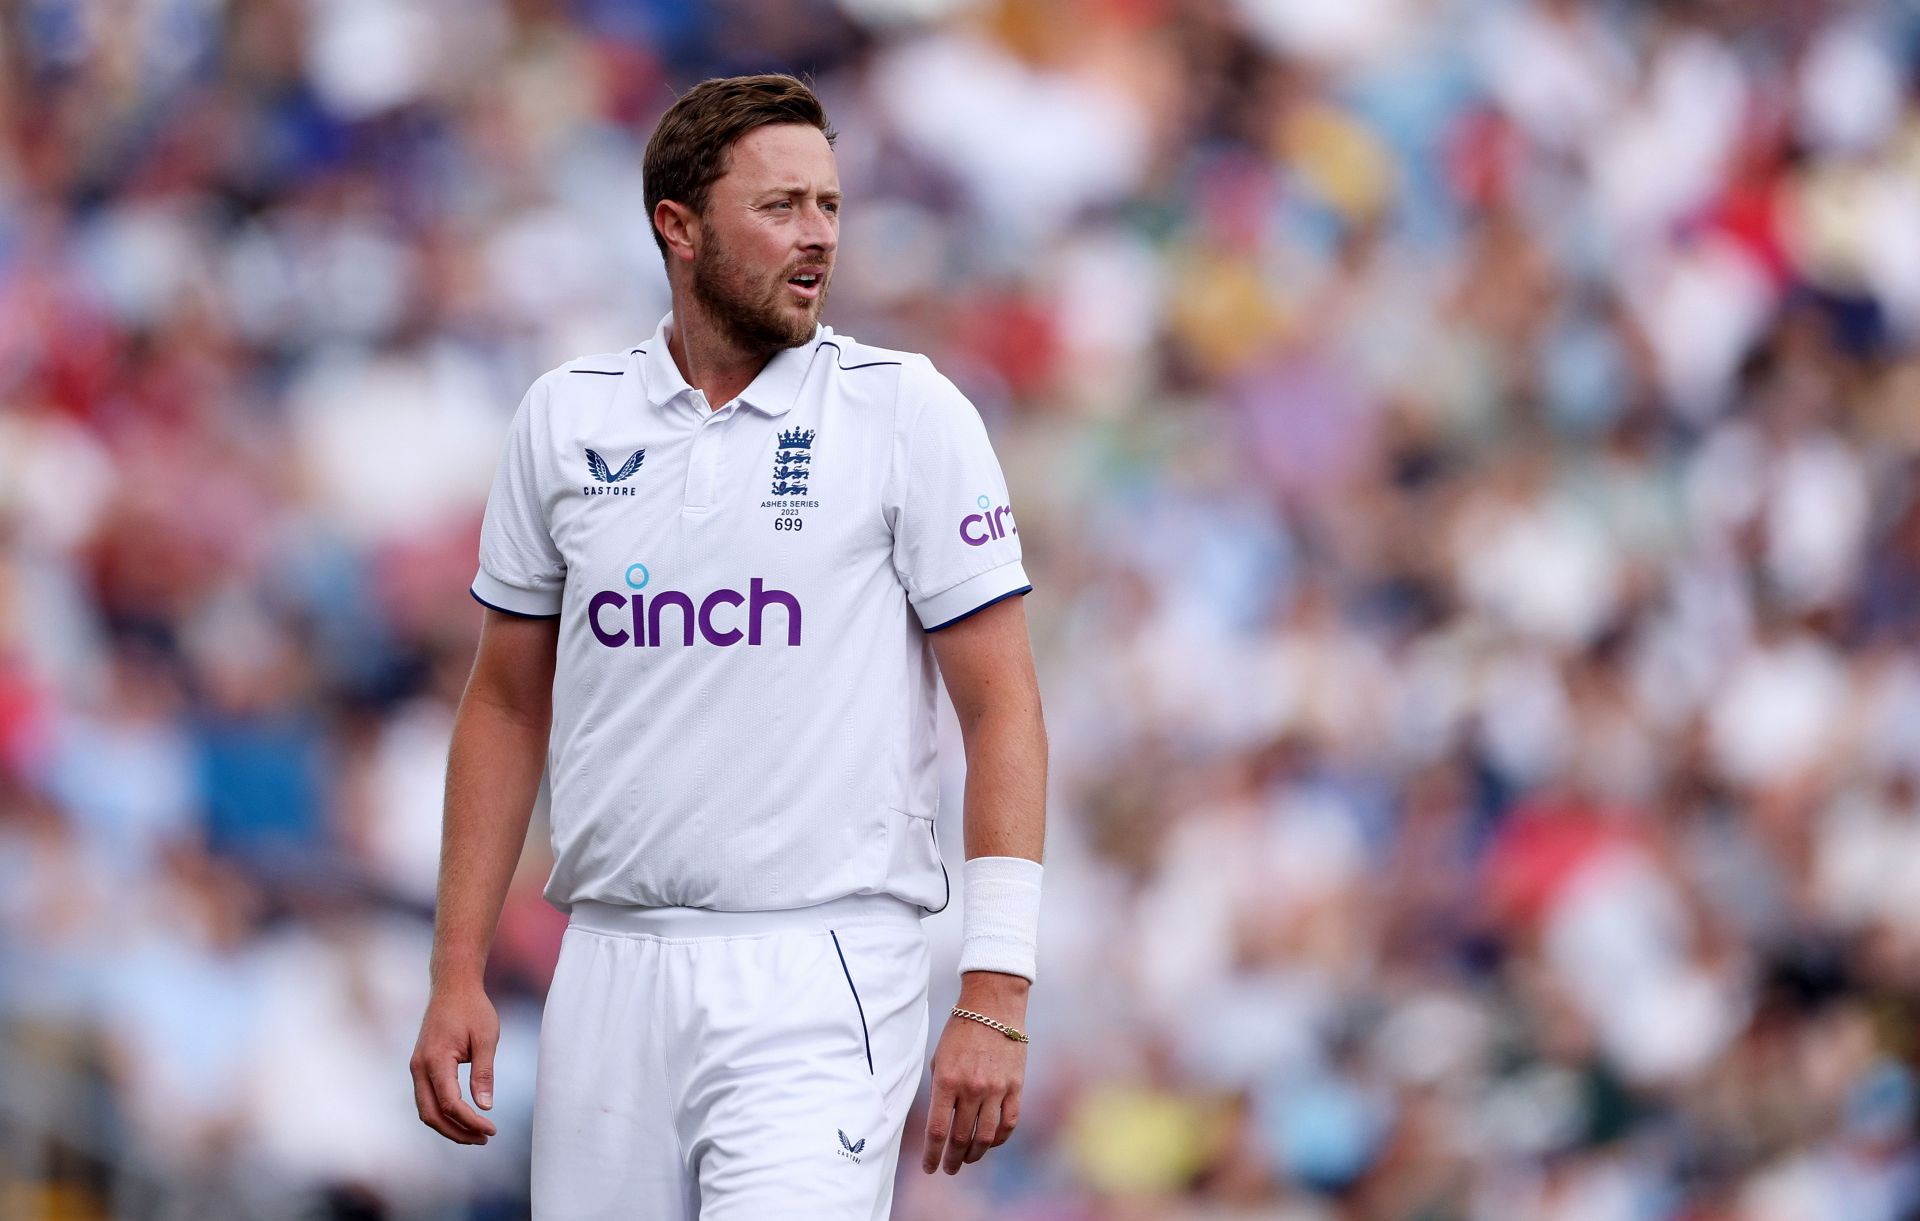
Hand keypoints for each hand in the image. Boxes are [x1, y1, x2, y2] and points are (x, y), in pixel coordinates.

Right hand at [409, 981, 499, 1144]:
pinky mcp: (420, 1066)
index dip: (470, 1121)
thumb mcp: (486, 1038)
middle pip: (432, 1115)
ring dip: (449, 1126)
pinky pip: (427, 1098)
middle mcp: (419, 1067)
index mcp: (435, 1060)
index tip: (492, 1129)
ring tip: (476, 1133)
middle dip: (457, 1132)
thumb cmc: (472, 1008)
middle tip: (485, 1138)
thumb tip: (485, 1107)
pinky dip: (443, 1113)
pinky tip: (464, 1117)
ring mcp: (416, 1067)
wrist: (452, 986)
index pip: (450, 1103)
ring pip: (426, 1110)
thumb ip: (484, 1072)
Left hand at [922, 971, 1028, 1173]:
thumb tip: (939, 1123)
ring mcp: (996, 1089)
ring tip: (967, 1160)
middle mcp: (971, 1089)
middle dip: (952, 1159)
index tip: (929, 1168)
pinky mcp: (1015, 1086)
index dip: (931, 1155)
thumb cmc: (960, 1031)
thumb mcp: (939, 1059)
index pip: (937, 1131)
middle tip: (949, 1168)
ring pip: (985, 1137)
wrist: (993, 1006)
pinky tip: (989, 1143)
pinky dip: (998, 1139)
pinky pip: (1008, 1123)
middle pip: (961, 1139)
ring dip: (974, 1154)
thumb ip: (939, 1091)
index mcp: (946, 1081)